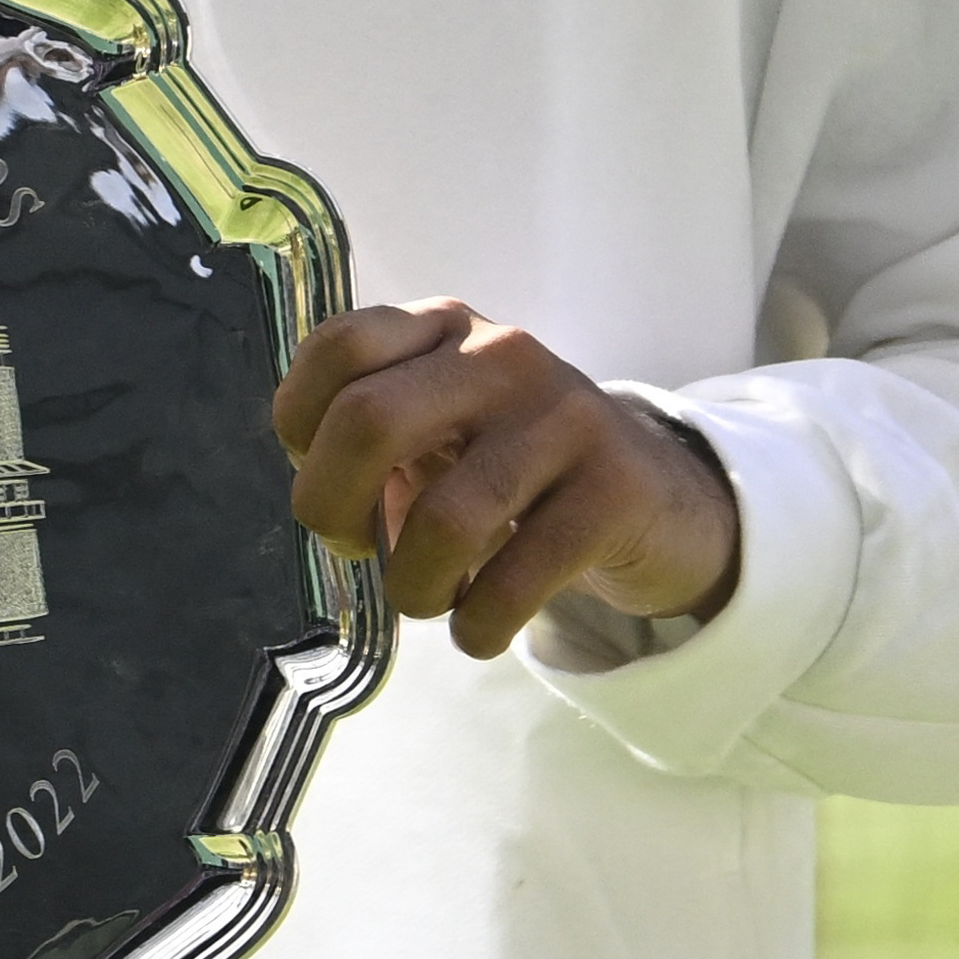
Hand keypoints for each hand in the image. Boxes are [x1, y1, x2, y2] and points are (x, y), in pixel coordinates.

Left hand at [273, 299, 742, 659]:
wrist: (656, 498)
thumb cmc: (513, 469)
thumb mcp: (440, 428)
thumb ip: (369, 441)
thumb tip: (325, 504)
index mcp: (444, 329)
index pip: (341, 347)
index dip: (302, 425)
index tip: (326, 477)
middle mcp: (502, 355)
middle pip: (370, 420)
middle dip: (332, 508)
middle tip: (356, 550)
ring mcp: (565, 417)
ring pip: (445, 518)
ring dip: (413, 588)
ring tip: (425, 600)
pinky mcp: (615, 490)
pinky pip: (516, 578)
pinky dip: (478, 626)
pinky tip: (478, 629)